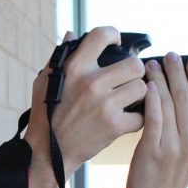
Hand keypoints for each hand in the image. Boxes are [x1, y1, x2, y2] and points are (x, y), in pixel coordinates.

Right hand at [24, 27, 146, 175]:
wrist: (47, 153)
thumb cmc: (46, 115)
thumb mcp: (45, 81)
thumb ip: (60, 57)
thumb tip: (71, 34)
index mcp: (75, 67)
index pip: (102, 35)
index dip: (114, 35)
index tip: (117, 43)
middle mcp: (91, 83)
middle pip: (134, 64)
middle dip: (135, 72)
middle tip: (128, 80)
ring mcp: (105, 105)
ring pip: (142, 88)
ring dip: (139, 95)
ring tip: (129, 101)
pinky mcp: (114, 126)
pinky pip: (141, 116)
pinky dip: (137, 119)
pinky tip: (127, 120)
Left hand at [124, 52, 187, 187]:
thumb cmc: (168, 176)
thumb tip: (186, 93)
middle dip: (179, 72)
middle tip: (171, 55)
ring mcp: (175, 147)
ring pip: (171, 104)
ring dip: (162, 80)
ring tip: (152, 65)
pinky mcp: (154, 151)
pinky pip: (154, 118)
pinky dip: (152, 99)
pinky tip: (148, 86)